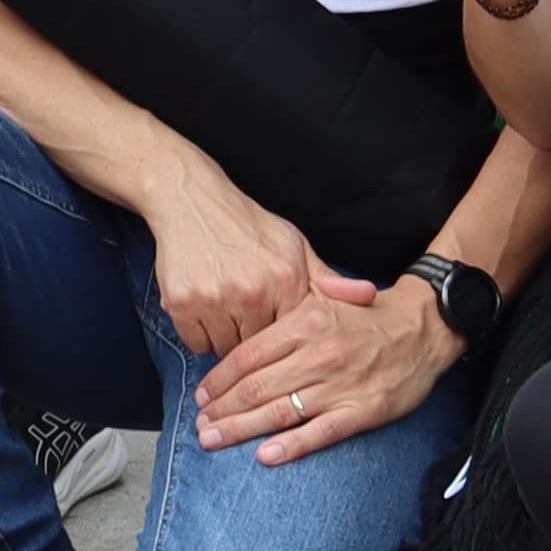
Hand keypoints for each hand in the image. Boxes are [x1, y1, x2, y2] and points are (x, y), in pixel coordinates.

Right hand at [138, 162, 324, 360]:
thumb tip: (369, 296)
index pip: (291, 337)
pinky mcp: (182, 302)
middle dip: (252, 338)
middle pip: (257, 349)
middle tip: (244, 314)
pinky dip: (198, 333)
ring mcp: (215, 298)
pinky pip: (196, 343)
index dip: (282, 336)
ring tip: (225, 308)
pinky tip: (204, 307)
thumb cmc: (247, 227)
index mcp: (285, 280)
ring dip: (224, 338)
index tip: (274, 325)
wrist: (191, 200)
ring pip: (224, 350)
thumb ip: (327, 279)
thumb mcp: (294, 245)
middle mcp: (252, 291)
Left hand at [199, 274, 456, 466]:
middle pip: (256, 387)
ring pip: (279, 412)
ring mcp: (339, 385)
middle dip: (221, 409)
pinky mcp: (362, 411)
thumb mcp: (322, 299)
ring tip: (214, 440)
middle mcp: (317, 354)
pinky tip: (265, 456)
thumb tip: (239, 331)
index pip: (248, 356)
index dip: (219, 379)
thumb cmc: (366, 316)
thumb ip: (284, 314)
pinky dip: (291, 446)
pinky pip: (319, 432)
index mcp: (304, 323)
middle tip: (199, 424)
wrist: (422, 328)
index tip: (201, 395)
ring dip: (241, 429)